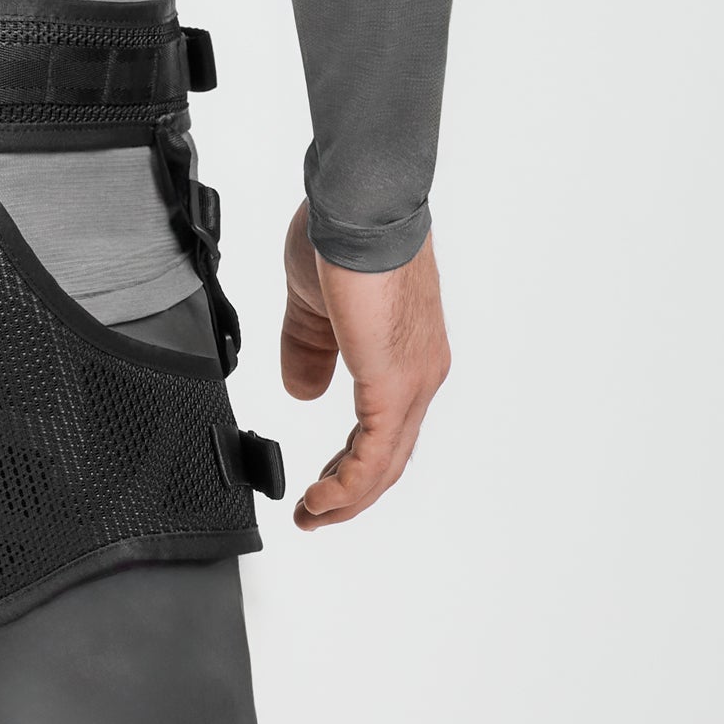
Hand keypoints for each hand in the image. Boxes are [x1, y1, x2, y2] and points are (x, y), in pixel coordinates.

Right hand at [279, 204, 449, 530]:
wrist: (358, 207)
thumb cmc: (342, 237)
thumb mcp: (314, 305)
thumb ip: (309, 349)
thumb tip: (303, 390)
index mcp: (404, 352)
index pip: (386, 426)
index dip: (351, 461)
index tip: (321, 483)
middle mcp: (421, 372)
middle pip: (390, 454)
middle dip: (350, 491)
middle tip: (314, 513)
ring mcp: (413, 381)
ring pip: (386, 462)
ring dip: (346, 498)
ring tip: (311, 516)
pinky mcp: (393, 383)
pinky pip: (374, 454)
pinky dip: (347, 486)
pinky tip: (322, 499)